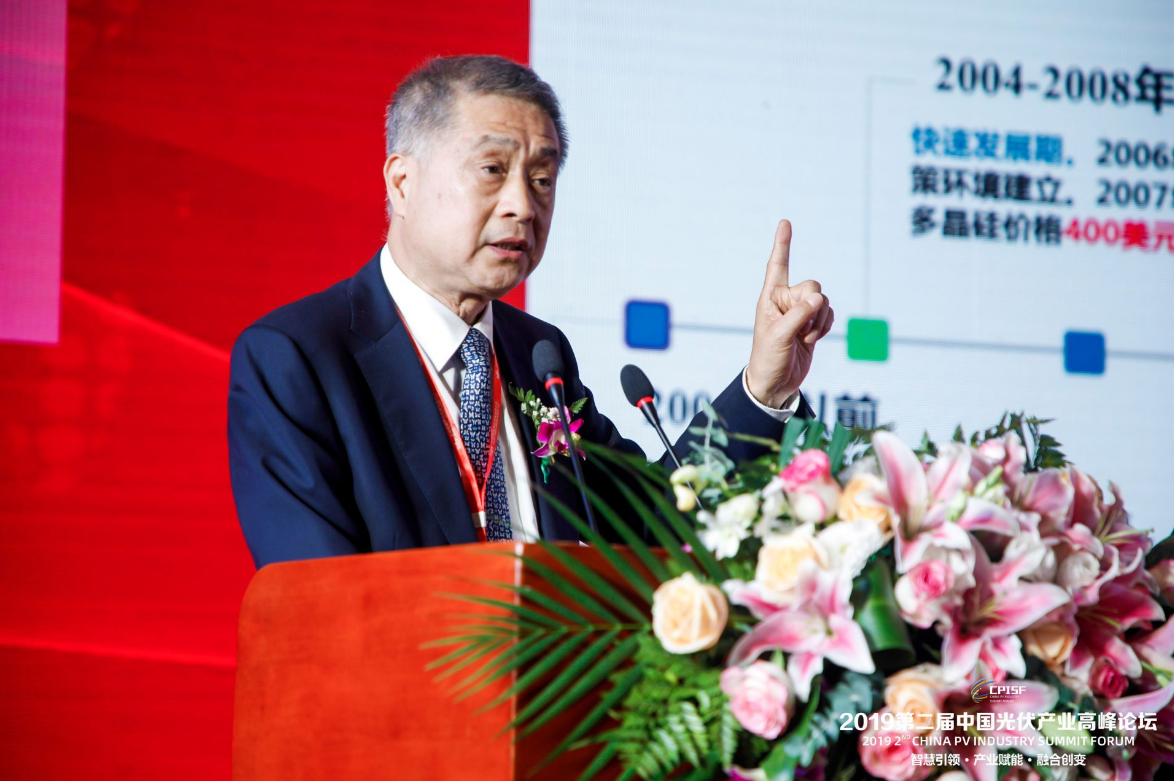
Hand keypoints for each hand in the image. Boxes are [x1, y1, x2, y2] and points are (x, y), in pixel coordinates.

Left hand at [745, 220, 832, 407]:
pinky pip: (829, 314)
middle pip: (813, 286)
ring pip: (824, 302)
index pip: (777, 266)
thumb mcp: (779, 336)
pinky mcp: (813, 323)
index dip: (783, 244)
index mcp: (770, 297)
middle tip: (798, 329)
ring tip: (800, 338)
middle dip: (811, 308)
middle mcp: (786, 300)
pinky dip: (824, 328)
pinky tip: (811, 340)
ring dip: (817, 323)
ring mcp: (801, 311)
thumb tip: (819, 298)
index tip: (785, 222)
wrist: (776, 382)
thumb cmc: (768, 358)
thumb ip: (799, 315)